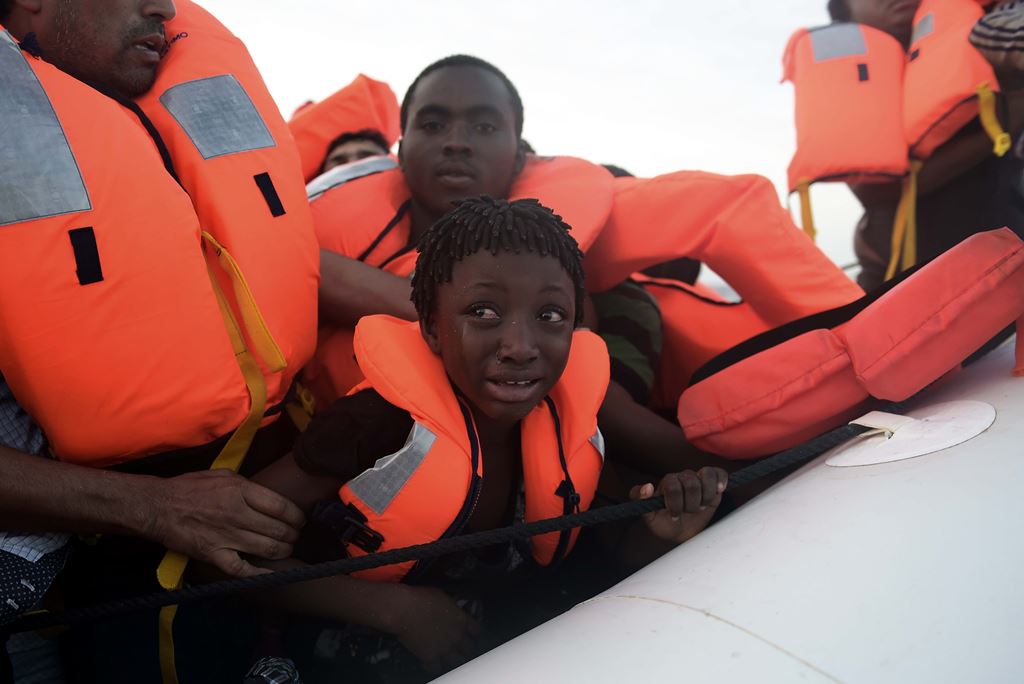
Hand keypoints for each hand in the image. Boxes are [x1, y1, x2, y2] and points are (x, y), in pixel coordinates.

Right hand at [144, 469, 304, 577]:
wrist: (157, 506)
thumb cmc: (189, 488)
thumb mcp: (222, 475)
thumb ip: (247, 485)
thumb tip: (267, 495)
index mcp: (240, 491)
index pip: (281, 506)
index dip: (296, 516)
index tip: (300, 519)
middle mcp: (237, 514)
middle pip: (278, 530)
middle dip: (293, 535)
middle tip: (295, 536)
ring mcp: (226, 536)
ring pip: (267, 549)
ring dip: (283, 551)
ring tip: (286, 549)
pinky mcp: (214, 554)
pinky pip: (241, 569)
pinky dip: (259, 574)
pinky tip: (271, 573)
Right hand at [391, 585, 480, 671]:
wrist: (405, 609)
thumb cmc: (421, 598)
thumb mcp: (444, 597)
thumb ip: (452, 608)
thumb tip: (452, 610)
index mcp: (461, 620)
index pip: (476, 630)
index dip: (474, 632)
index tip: (471, 633)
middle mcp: (456, 636)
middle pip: (469, 649)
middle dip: (465, 648)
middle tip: (461, 648)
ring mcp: (444, 648)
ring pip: (456, 662)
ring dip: (453, 660)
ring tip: (448, 658)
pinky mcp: (430, 657)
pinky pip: (436, 668)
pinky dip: (434, 666)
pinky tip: (431, 662)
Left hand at [631, 468, 726, 544]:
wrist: (682, 531)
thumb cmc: (664, 522)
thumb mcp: (649, 516)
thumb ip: (640, 500)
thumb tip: (647, 487)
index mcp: (667, 483)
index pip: (672, 485)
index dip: (675, 503)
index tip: (674, 515)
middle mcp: (683, 477)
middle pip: (691, 482)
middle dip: (691, 504)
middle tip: (688, 513)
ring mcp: (698, 478)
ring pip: (706, 475)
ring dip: (705, 496)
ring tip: (701, 507)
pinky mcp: (713, 482)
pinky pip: (718, 472)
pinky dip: (721, 480)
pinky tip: (719, 490)